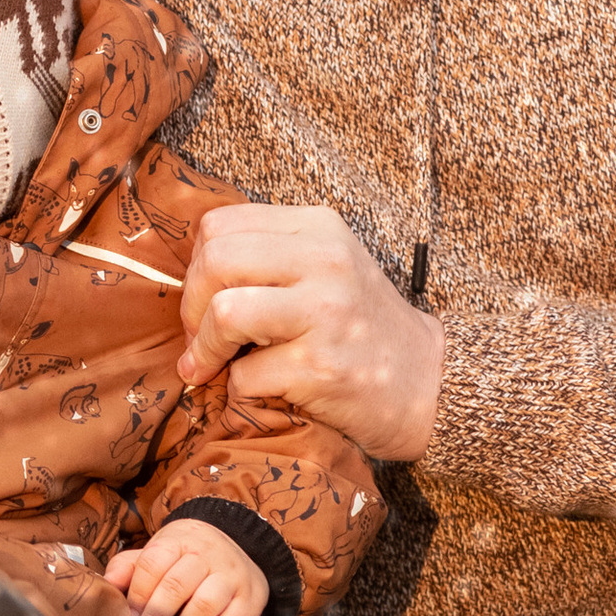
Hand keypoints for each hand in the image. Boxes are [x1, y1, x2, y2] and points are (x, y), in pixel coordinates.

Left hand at [105, 518, 267, 615]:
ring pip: (205, 606)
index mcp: (178, 540)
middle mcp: (208, 555)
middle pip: (176, 586)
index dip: (138, 594)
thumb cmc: (186, 556)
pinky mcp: (250, 600)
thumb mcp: (158, 551)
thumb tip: (106, 584)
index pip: (153, 564)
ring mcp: (232, 577)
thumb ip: (129, 566)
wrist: (236, 547)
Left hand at [178, 203, 443, 460]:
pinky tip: (261, 390)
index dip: (196, 265)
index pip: (218, 225)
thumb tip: (184, 275)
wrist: (432, 387)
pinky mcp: (323, 367)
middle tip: (198, 337)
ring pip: (224, 313)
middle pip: (215, 262)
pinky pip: (245, 375)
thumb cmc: (360, 327)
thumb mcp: (324, 268)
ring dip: (205, 348)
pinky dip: (240, 389)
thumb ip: (265, 256)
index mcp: (319, 229)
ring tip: (209, 366)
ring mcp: (327, 314)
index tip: (203, 298)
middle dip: (191, 306)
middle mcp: (327, 262)